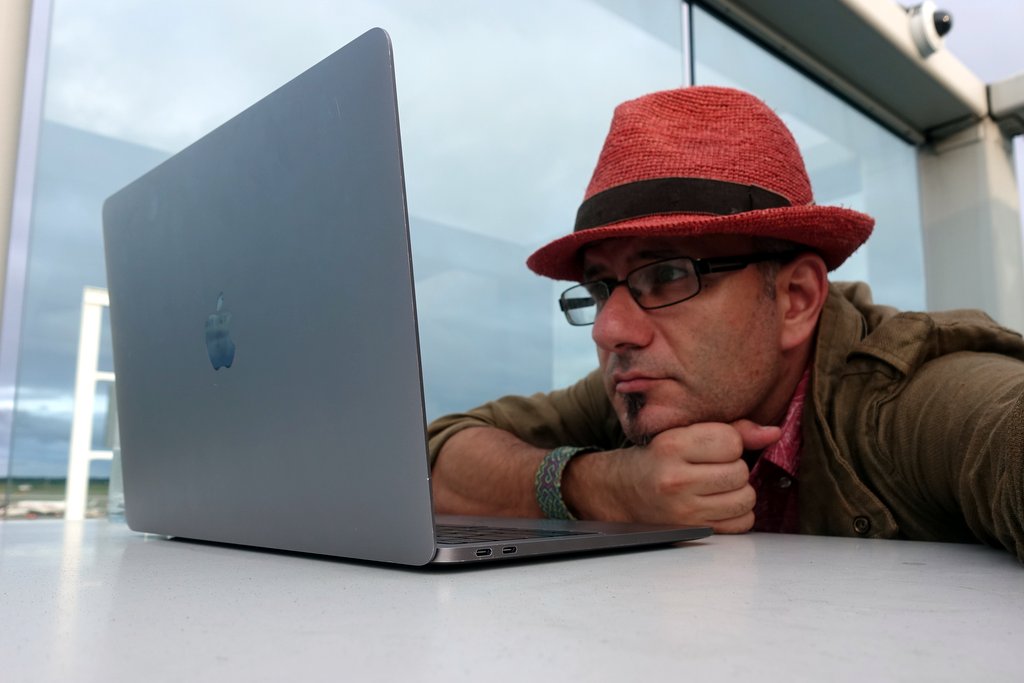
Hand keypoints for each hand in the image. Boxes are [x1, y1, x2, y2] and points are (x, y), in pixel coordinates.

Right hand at [563, 420, 780, 532]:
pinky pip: (741, 524)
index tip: (714, 447)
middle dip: (734, 469)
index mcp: (671, 445)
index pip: (730, 441)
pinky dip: (737, 515)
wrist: (619, 492)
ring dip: (738, 492)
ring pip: (745, 499)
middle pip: (740, 472)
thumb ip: (731, 429)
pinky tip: (718, 505)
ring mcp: (684, 511)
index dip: (729, 443)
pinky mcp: (692, 532)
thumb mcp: (683, 433)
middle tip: (714, 468)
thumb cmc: (656, 457)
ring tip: (718, 486)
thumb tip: (773, 433)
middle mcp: (676, 480)